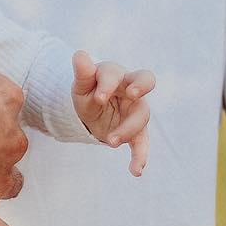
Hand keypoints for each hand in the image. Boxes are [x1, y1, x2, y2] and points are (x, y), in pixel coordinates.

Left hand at [71, 51, 153, 175]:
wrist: (93, 110)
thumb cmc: (89, 91)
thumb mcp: (81, 85)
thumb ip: (82, 72)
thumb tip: (79, 54)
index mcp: (115, 73)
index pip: (114, 73)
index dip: (107, 84)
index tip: (99, 98)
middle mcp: (131, 87)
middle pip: (146, 80)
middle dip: (141, 85)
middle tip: (133, 94)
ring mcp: (136, 108)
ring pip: (142, 115)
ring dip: (128, 128)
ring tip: (110, 141)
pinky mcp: (137, 130)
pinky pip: (142, 142)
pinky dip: (140, 156)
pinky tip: (135, 171)